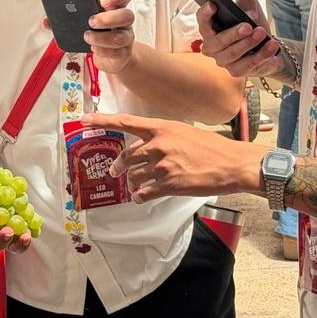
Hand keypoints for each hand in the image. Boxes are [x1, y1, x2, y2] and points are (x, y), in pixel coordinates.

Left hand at [40, 0, 135, 71]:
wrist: (111, 57)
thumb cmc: (98, 34)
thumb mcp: (84, 22)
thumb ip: (66, 18)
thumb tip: (46, 21)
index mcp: (114, 7)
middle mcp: (122, 21)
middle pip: (127, 15)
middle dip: (108, 18)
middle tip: (91, 21)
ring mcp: (124, 37)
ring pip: (121, 36)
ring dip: (101, 37)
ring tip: (87, 36)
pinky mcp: (122, 53)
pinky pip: (116, 52)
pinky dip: (102, 51)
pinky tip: (93, 49)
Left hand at [81, 112, 263, 200]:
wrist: (232, 164)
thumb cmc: (213, 148)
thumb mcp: (186, 132)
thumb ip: (165, 137)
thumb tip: (151, 144)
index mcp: (163, 128)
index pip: (125, 122)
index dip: (102, 121)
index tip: (84, 120)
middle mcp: (159, 145)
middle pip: (126, 155)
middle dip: (117, 165)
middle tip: (114, 170)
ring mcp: (163, 165)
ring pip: (133, 176)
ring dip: (131, 183)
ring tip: (136, 187)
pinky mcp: (169, 184)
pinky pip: (144, 192)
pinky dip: (139, 196)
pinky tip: (142, 197)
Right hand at [197, 0, 286, 79]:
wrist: (265, 48)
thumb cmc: (252, 26)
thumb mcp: (250, 9)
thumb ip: (247, 2)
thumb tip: (250, 14)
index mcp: (210, 30)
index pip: (202, 21)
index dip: (204, 14)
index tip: (213, 5)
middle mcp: (212, 48)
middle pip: (218, 42)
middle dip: (233, 34)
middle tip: (248, 26)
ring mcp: (223, 61)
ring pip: (234, 53)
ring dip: (249, 43)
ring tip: (262, 32)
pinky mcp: (237, 71)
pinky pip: (249, 64)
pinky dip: (262, 54)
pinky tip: (272, 45)